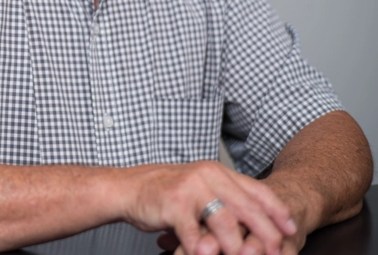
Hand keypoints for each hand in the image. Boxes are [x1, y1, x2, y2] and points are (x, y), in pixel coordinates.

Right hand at [120, 161, 296, 254]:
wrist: (128, 189)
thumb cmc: (166, 193)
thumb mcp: (200, 189)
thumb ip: (225, 199)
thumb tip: (259, 220)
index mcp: (216, 172)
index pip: (256, 190)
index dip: (277, 211)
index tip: (291, 229)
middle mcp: (207, 176)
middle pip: (247, 207)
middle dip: (266, 234)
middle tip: (278, 253)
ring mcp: (190, 189)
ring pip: (225, 222)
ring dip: (238, 247)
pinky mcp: (173, 205)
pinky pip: (194, 233)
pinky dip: (203, 250)